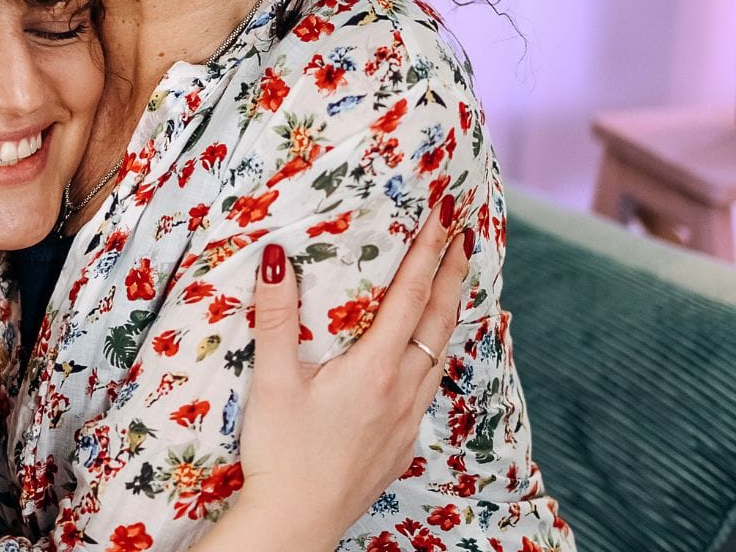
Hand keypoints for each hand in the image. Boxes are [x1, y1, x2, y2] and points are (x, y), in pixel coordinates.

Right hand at [236, 206, 470, 538]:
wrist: (296, 523)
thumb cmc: (281, 455)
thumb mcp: (271, 381)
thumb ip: (276, 317)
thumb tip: (275, 259)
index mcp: (375, 368)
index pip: (412, 296)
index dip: (431, 252)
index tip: (447, 216)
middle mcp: (402, 391)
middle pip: (439, 321)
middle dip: (453, 274)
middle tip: (464, 235)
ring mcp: (407, 421)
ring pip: (440, 356)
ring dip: (449, 315)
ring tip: (454, 287)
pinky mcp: (401, 445)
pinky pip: (430, 388)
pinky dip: (436, 356)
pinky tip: (427, 358)